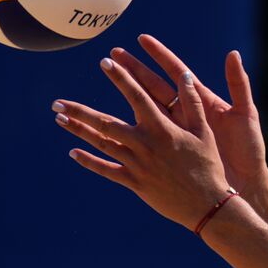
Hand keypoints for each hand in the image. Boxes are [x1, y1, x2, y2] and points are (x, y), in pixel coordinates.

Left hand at [52, 56, 232, 230]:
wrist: (207, 204)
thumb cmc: (208, 166)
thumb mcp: (204, 132)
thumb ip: (192, 102)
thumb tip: (184, 75)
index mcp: (162, 128)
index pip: (137, 97)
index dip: (121, 78)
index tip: (105, 62)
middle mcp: (145, 144)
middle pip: (106, 123)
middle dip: (80, 111)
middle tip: (58, 102)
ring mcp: (137, 165)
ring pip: (102, 144)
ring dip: (79, 131)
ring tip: (59, 119)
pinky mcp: (135, 182)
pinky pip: (107, 170)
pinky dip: (89, 162)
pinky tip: (73, 153)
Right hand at [107, 35, 267, 194]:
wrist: (246, 182)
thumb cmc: (248, 149)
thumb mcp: (246, 114)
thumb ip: (239, 84)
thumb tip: (233, 54)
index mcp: (201, 101)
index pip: (176, 73)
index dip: (159, 55)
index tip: (142, 39)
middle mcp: (185, 114)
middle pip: (153, 88)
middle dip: (133, 71)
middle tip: (112, 55)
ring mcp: (174, 133)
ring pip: (143, 112)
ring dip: (126, 96)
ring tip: (108, 84)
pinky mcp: (169, 153)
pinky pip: (145, 141)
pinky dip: (126, 135)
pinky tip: (108, 129)